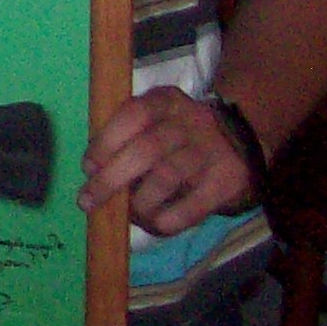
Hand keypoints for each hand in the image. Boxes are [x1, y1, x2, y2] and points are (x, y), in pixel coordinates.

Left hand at [81, 88, 255, 235]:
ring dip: (139, 202)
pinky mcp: (229, 178)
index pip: (133, 114)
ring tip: (128, 214)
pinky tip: (155, 224)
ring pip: (167, 177)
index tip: (88, 167)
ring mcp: (213, 149)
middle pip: (147, 149)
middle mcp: (191, 121)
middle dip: (111, 178)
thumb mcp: (153, 120)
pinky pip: (195, 205)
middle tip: (88, 201)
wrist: (238, 140)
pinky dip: (169, 219)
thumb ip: (125, 137)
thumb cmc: (176, 134)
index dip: (106, 142)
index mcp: (165, 101)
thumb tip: (94, 173)